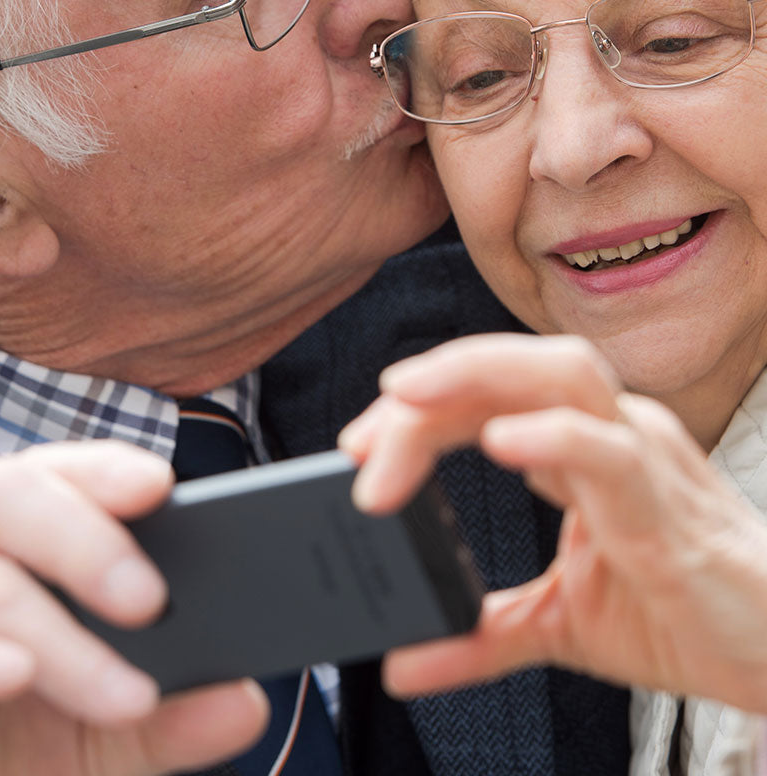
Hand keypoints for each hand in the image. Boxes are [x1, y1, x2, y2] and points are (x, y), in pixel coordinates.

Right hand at [0, 442, 266, 775]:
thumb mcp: (105, 749)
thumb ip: (171, 718)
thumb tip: (245, 697)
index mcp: (10, 556)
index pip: (55, 476)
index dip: (103, 469)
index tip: (163, 483)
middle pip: (6, 492)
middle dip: (86, 535)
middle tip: (154, 600)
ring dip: (59, 635)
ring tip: (126, 695)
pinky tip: (11, 676)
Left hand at [339, 333, 766, 711]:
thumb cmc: (675, 614)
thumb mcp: (556, 623)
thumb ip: (479, 635)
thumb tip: (401, 665)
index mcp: (575, 446)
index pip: (482, 398)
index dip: (416, 411)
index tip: (356, 447)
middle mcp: (608, 432)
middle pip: (512, 366)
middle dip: (432, 380)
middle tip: (363, 430)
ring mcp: (642, 457)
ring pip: (560, 376)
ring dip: (473, 378)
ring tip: (406, 399)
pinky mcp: (669, 507)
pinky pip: (610, 451)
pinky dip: (553, 437)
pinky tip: (502, 441)